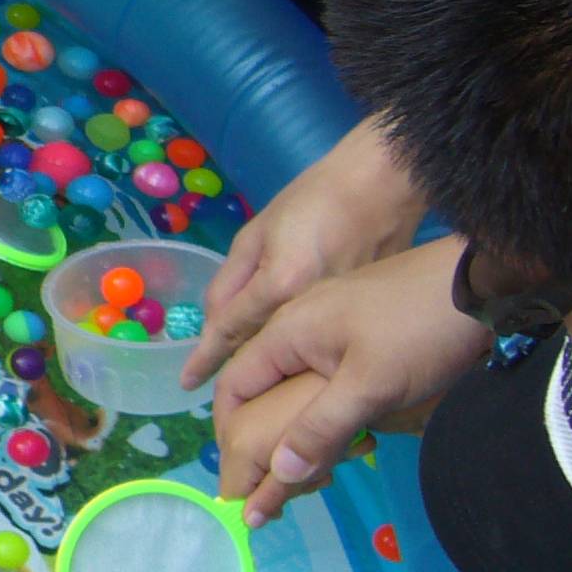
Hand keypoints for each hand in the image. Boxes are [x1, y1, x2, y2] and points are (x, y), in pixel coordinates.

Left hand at [182, 118, 426, 390]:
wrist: (384, 187)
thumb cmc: (315, 200)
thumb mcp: (258, 232)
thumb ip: (231, 282)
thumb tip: (213, 323)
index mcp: (281, 283)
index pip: (231, 329)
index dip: (205, 357)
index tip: (186, 383)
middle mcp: (311, 310)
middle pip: (264, 347)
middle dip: (240, 366)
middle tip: (216, 383)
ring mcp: (343, 318)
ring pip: (295, 352)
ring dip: (273, 365)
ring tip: (253, 381)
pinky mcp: (366, 318)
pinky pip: (325, 346)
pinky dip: (306, 353)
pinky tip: (297, 359)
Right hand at [211, 237, 485, 523]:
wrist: (481, 284)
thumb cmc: (420, 331)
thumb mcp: (371, 385)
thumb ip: (321, 428)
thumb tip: (277, 474)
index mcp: (286, 332)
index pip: (233, 386)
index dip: (229, 433)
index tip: (239, 478)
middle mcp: (297, 326)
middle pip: (261, 389)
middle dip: (266, 438)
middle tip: (285, 485)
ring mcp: (329, 326)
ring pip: (295, 385)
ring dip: (300, 427)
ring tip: (323, 467)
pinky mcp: (358, 330)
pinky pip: (322, 376)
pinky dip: (325, 410)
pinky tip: (354, 433)